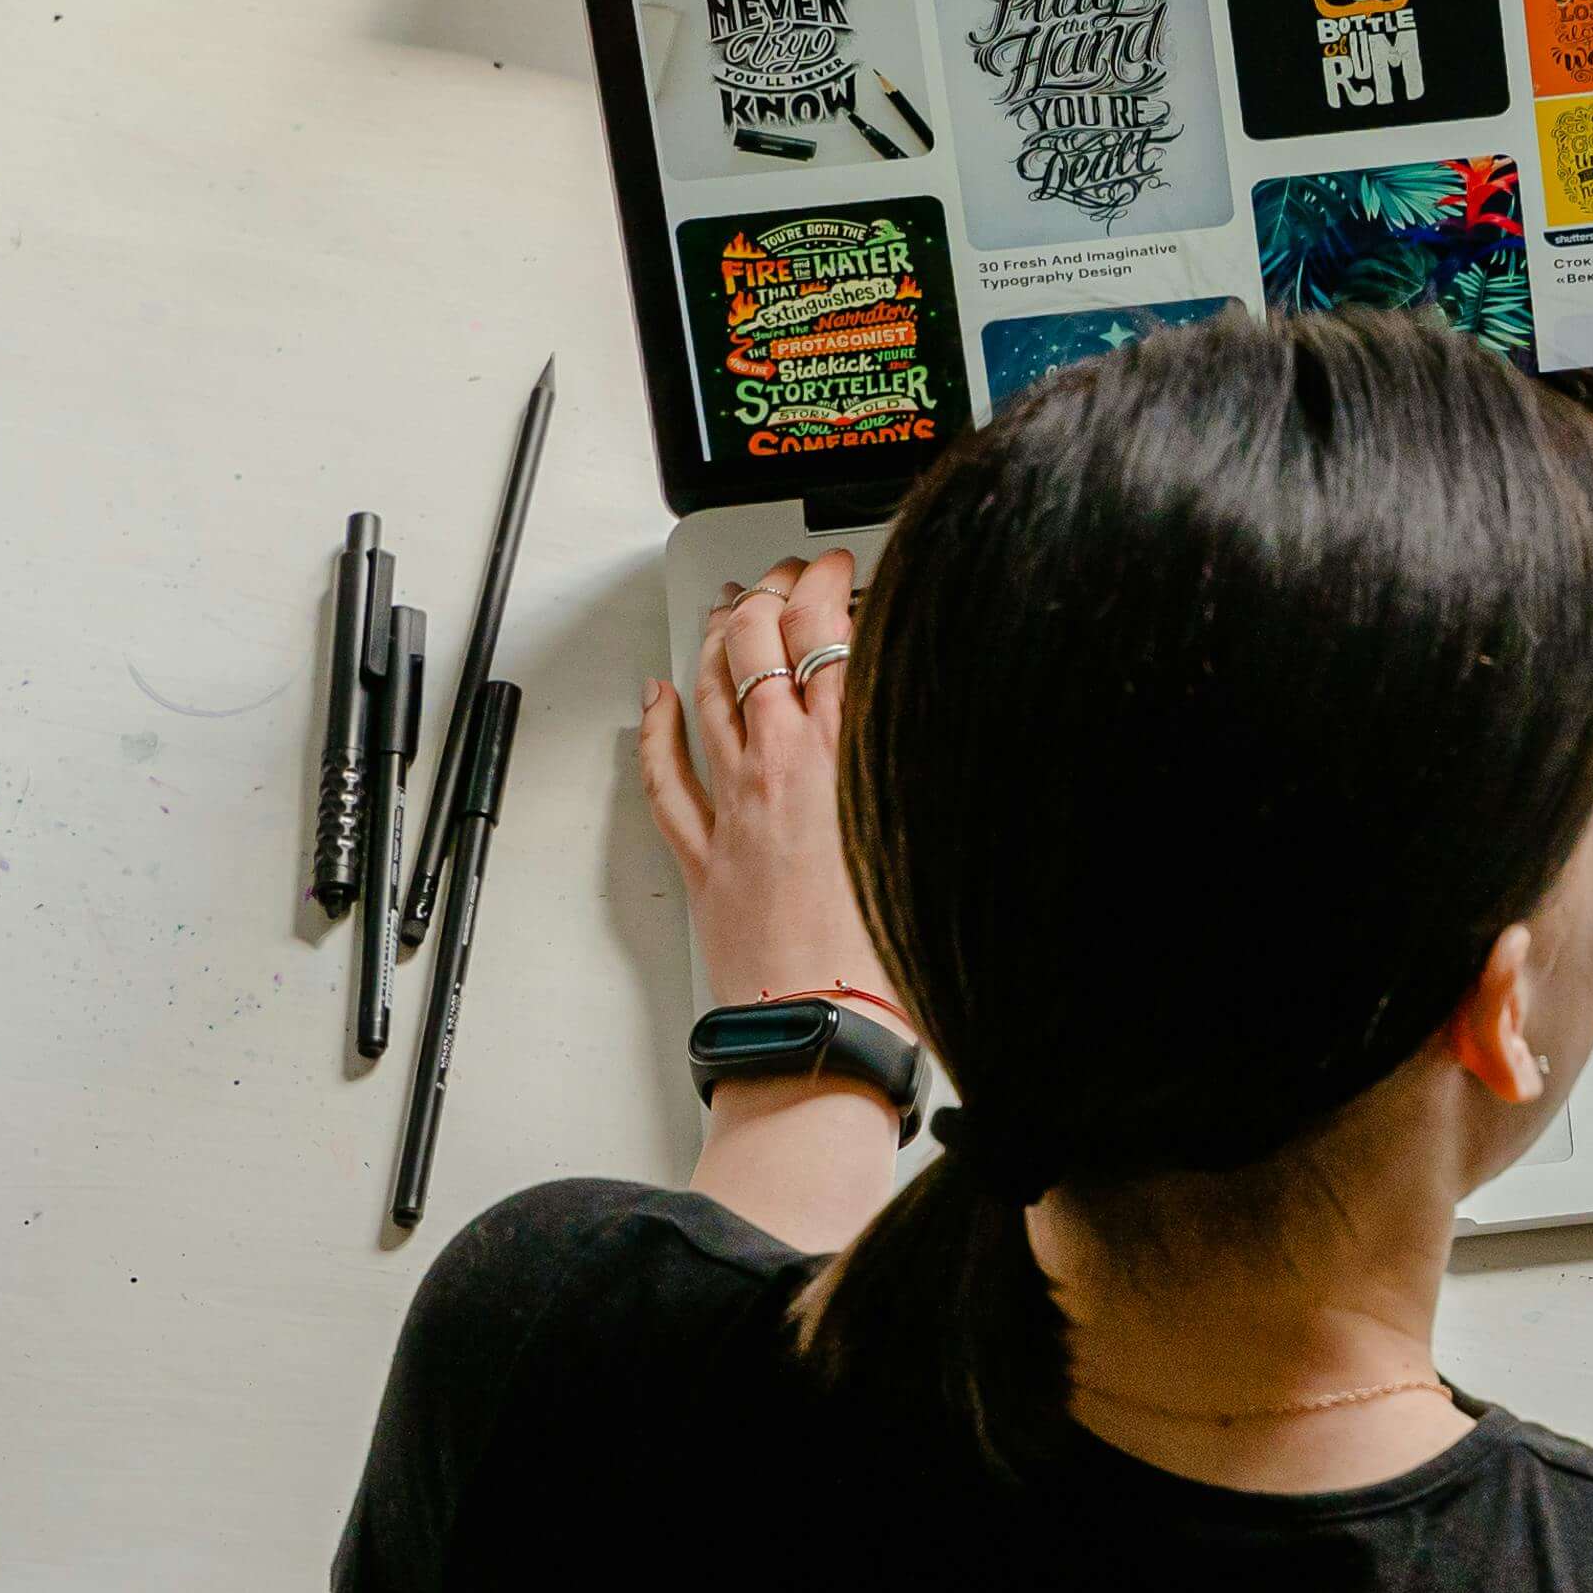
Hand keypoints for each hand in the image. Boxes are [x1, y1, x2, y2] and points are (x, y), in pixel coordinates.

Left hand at [636, 557, 894, 1023]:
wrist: (830, 1025)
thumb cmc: (891, 950)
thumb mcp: (934, 827)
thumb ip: (921, 755)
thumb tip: (925, 708)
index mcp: (847, 751)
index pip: (828, 630)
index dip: (827, 581)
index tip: (837, 566)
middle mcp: (782, 765)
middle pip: (760, 645)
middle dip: (770, 592)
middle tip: (785, 575)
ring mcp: (735, 804)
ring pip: (710, 692)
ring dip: (718, 639)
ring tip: (729, 607)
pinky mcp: (705, 852)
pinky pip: (665, 774)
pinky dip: (658, 726)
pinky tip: (658, 697)